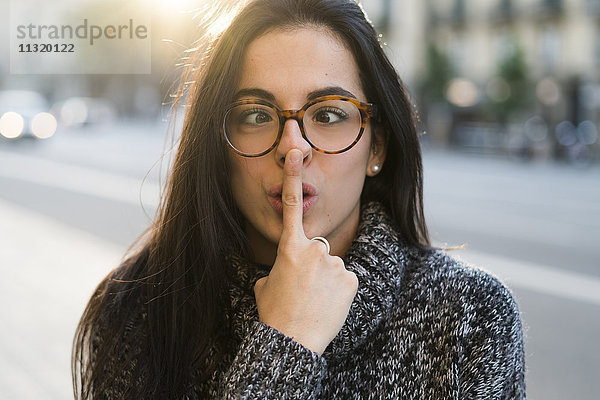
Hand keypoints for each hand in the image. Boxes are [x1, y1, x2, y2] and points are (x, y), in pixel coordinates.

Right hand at [253, 149, 357, 354]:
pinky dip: (339, 292)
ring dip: (326, 280)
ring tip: (315, 301)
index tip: (295, 152)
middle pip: (318, 248)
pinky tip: (329, 306)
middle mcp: (313, 249)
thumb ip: (278, 268)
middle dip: (313, 265)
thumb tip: (284, 271)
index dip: (293, 176)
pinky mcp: (352, 278)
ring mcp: (334, 262)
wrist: (292, 341)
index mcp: (289, 247)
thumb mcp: (266, 285)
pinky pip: (346, 280)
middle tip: (304, 291)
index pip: (292, 206)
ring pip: (332, 266)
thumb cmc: (274, 313)